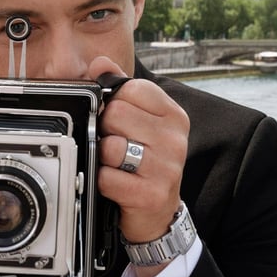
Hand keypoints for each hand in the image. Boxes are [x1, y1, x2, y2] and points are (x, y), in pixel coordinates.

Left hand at [89, 57, 189, 272]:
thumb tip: (100, 62)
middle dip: (105, 130)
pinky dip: (102, 181)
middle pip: (116, 114)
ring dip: (103, 157)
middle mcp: (175, 139)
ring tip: (115, 165)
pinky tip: (115, 184)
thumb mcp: (140, 122)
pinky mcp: (152, 193)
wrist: (159, 213)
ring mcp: (166, 167)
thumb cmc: (147, 163)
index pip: (132, 88)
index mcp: (174, 115)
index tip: (118, 120)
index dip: (114, 102)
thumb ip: (120, 88)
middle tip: (114, 144)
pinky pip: (107, 177)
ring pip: (110, 146)